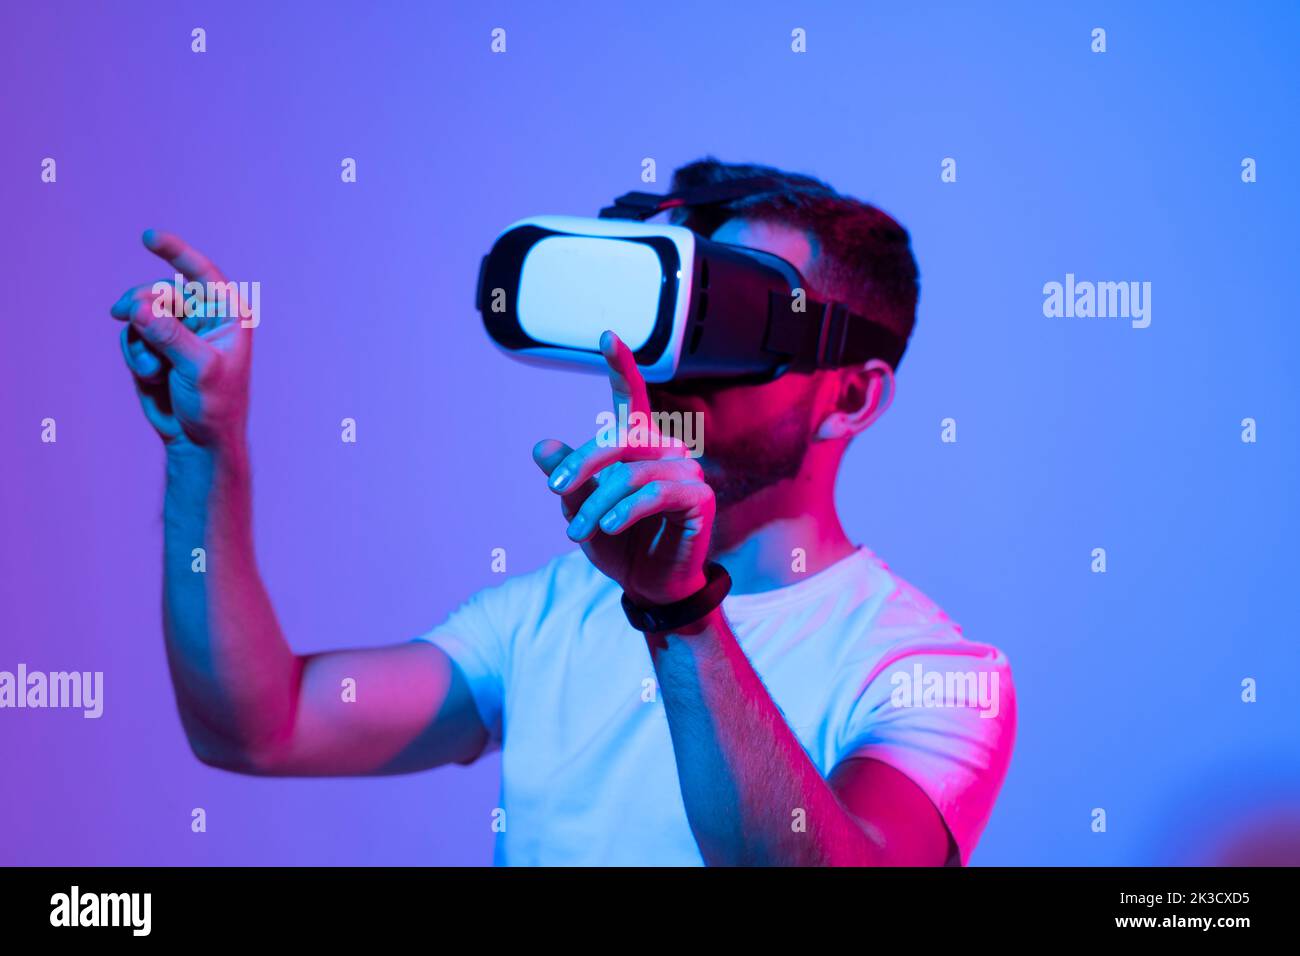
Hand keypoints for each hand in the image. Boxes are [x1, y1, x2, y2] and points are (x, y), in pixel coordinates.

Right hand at [110, 230, 251, 451]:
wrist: (199, 439)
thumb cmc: (214, 405)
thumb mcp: (198, 368)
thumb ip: (169, 336)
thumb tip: (139, 307)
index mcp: (228, 315)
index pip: (202, 273)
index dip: (176, 251)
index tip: (149, 236)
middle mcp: (204, 317)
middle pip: (160, 291)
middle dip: (142, 306)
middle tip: (121, 315)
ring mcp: (178, 330)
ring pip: (140, 312)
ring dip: (139, 340)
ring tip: (155, 369)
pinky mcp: (157, 345)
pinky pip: (132, 334)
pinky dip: (135, 354)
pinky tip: (151, 375)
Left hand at [533, 332, 715, 605]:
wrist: (649, 585)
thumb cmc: (619, 543)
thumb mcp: (581, 508)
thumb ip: (567, 476)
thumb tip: (542, 447)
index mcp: (640, 443)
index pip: (630, 396)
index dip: (619, 365)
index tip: (606, 335)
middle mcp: (667, 448)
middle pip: (619, 438)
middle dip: (583, 463)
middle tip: (555, 490)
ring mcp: (687, 470)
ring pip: (630, 474)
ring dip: (597, 505)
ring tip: (577, 532)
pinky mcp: (700, 497)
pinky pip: (656, 494)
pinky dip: (626, 510)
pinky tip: (608, 527)